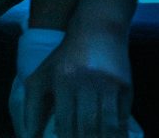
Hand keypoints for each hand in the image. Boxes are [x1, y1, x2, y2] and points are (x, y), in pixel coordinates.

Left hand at [17, 25, 133, 137]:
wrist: (97, 30)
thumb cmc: (64, 58)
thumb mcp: (42, 76)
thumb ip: (32, 108)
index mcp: (62, 80)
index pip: (66, 122)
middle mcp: (86, 82)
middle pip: (88, 126)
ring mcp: (108, 85)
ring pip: (107, 126)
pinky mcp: (125, 87)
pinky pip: (122, 119)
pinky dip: (119, 135)